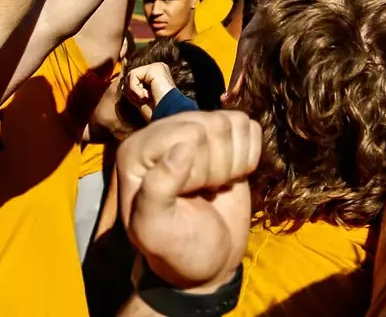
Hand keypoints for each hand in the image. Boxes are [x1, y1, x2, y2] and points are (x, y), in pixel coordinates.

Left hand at [118, 111, 261, 291]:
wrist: (208, 262)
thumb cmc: (177, 249)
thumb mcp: (156, 230)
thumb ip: (158, 190)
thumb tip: (182, 147)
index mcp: (137, 149)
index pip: (189, 134)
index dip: (198, 169)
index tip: (185, 197)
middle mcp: (163, 131)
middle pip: (213, 125)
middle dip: (217, 167)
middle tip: (201, 194)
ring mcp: (194, 130)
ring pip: (231, 123)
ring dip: (233, 163)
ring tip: (212, 186)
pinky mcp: (222, 135)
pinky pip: (247, 126)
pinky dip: (248, 155)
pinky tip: (229, 176)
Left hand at [125, 62, 176, 112]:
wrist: (167, 116)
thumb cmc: (156, 111)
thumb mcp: (140, 98)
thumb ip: (133, 88)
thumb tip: (122, 85)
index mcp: (156, 75)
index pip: (135, 78)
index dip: (132, 91)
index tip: (142, 101)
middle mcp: (158, 68)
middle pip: (131, 76)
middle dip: (132, 91)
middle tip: (144, 100)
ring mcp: (157, 67)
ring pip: (131, 75)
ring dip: (135, 91)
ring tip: (146, 98)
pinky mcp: (155, 68)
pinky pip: (133, 75)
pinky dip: (135, 89)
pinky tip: (146, 96)